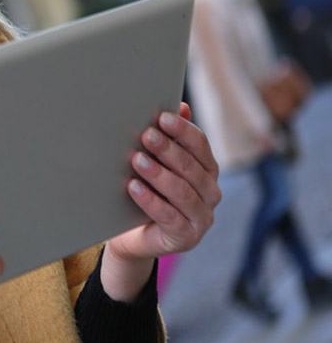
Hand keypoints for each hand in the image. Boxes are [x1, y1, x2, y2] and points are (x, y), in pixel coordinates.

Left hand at [103, 102, 220, 299]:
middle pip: (192, 167)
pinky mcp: (187, 237)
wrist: (132, 235)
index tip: (161, 117)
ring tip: (136, 160)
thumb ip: (170, 138)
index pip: (200, 146)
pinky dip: (150, 200)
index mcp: (207, 170)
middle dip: (168, 149)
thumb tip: (180, 105)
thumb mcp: (156, 163)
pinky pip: (169, 217)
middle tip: (146, 135)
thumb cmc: (146, 191)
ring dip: (158, 174)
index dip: (182, 130)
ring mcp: (202, 217)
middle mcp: (211, 193)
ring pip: (182, 191)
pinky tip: (133, 187)